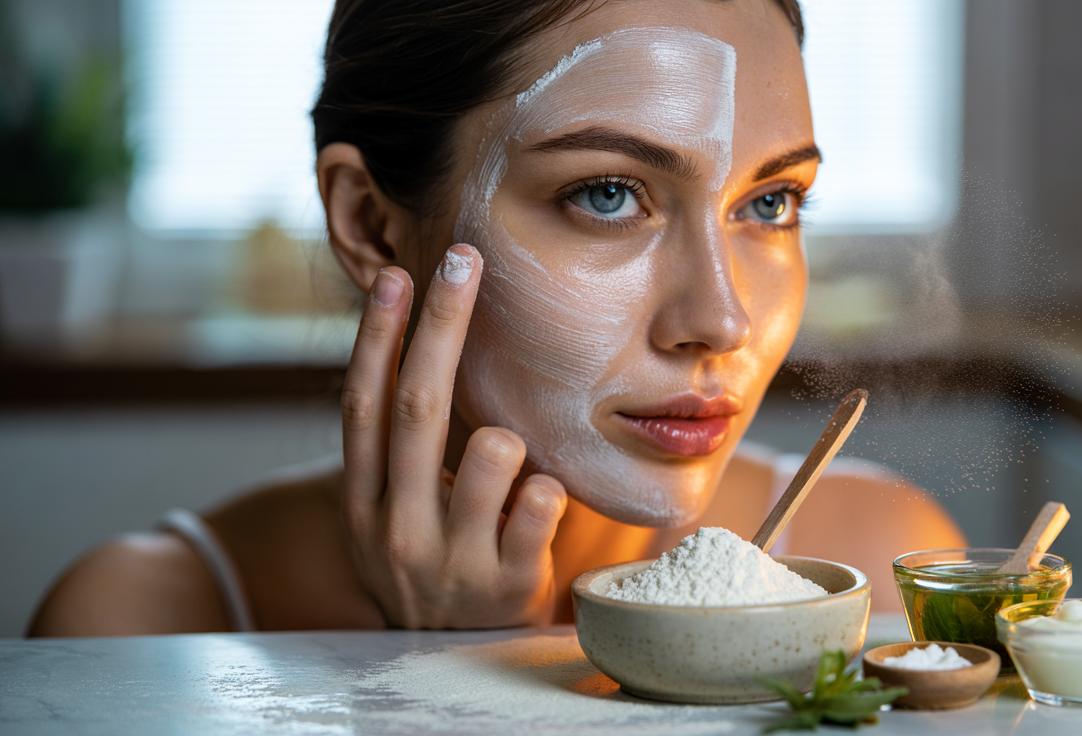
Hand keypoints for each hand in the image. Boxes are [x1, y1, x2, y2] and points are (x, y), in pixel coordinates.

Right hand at [338, 244, 566, 628]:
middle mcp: (396, 526)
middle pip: (418, 406)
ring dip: (511, 439)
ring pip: (494, 451)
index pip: (363, 404)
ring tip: (508, 468)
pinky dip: (547, 487)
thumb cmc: (430, 557)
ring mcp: (451, 557)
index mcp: (364, 500)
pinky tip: (537, 505)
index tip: (396, 275)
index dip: (377, 337)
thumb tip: (416, 340)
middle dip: (443, 325)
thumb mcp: (391, 510)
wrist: (450, 655)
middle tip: (464, 260)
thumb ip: (398, 446)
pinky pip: (542, 500)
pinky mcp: (506, 582)